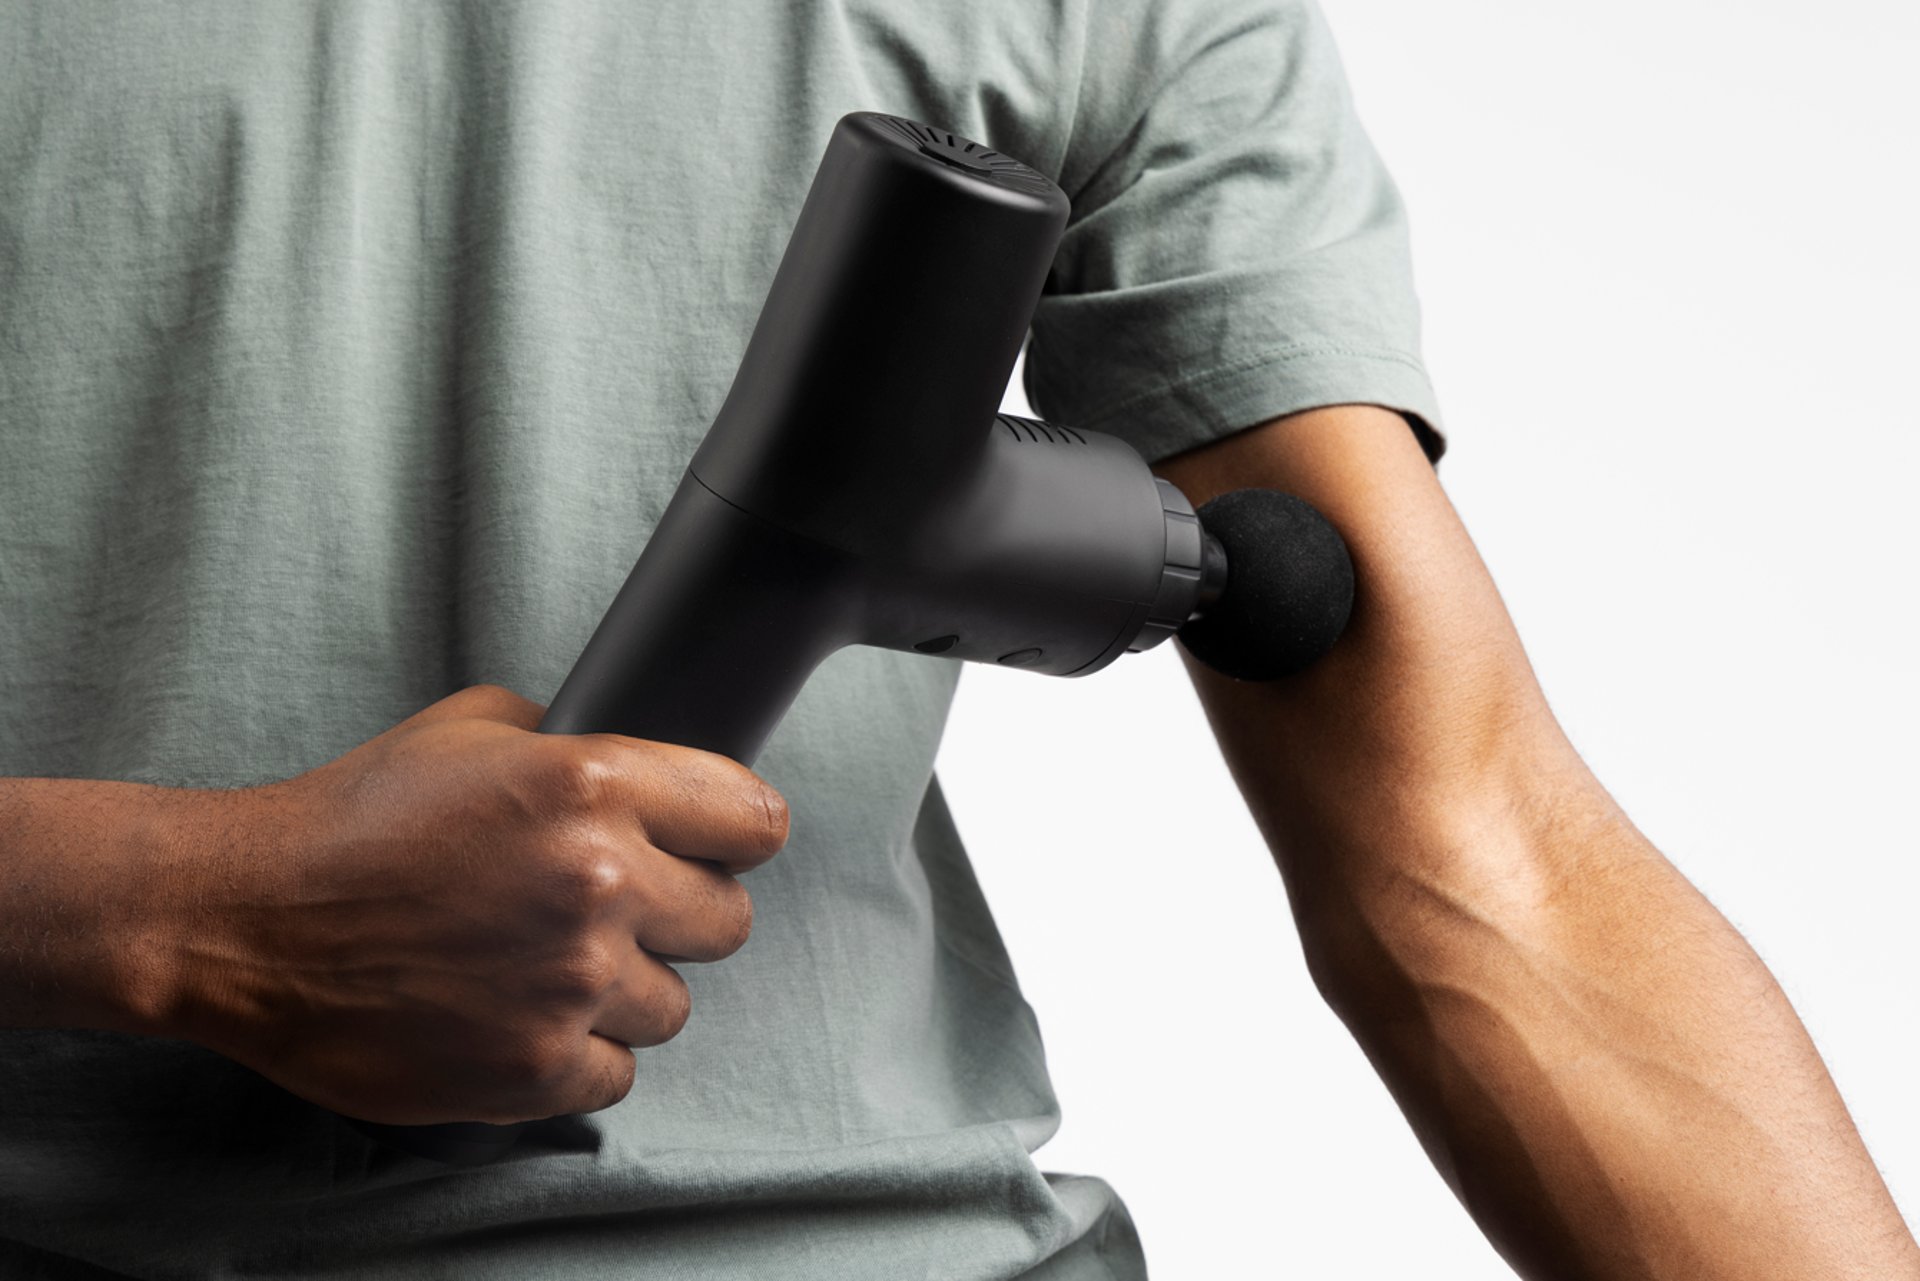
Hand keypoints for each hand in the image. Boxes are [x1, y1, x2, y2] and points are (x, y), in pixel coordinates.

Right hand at [152, 684, 788, 1126]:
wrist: (241, 918)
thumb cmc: (348, 820)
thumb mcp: (470, 730)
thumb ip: (570, 738)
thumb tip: (636, 762)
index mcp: (595, 783)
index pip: (754, 819)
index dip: (738, 834)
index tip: (721, 847)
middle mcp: (600, 882)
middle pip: (727, 921)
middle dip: (681, 914)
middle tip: (618, 912)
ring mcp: (570, 982)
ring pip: (672, 1005)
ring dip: (623, 991)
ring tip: (545, 968)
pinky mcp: (532, 1068)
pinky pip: (615, 1074)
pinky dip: (577, 1055)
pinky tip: (521, 1018)